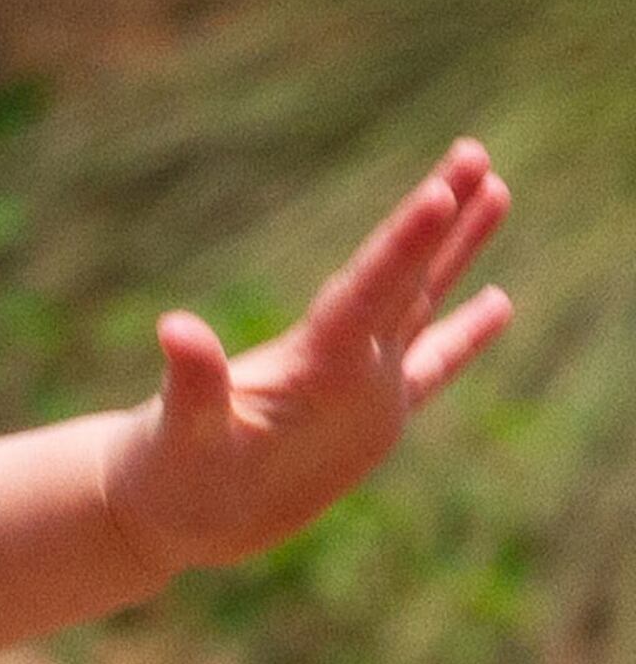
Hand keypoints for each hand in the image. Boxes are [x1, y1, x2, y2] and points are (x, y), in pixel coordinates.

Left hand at [103, 138, 513, 578]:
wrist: (165, 513)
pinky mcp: (370, 423)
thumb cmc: (165, 476)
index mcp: (308, 360)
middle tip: (475, 150)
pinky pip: (430, 369)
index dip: (404, 244)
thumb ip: (190, 383)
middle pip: (402, 274)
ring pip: (422, 303)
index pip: (366, 289)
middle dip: (440, 216)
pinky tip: (499, 300)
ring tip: (496, 189)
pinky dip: (463, 338)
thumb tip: (174, 327)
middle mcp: (341, 360)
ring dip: (456, 251)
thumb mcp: (179, 434)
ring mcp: (360, 385)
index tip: (442, 189)